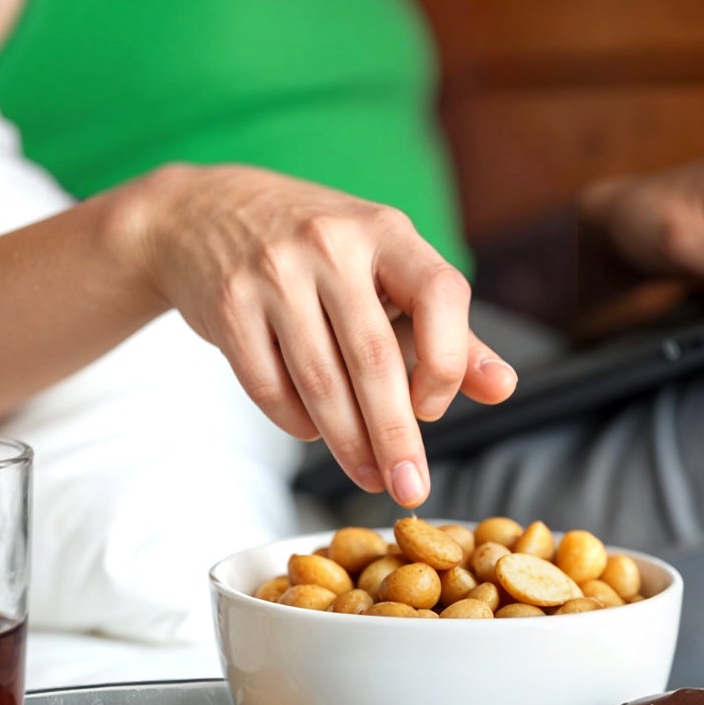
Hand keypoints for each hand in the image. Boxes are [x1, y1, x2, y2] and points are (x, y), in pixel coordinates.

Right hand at [122, 164, 517, 505]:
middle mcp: (331, 243)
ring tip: (369, 477)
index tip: (435, 409)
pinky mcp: (228, 304)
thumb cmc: (315, 253)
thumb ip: (444, 330)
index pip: (440, 294)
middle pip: (373, 357)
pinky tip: (313, 433)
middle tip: (410, 489)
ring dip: (348, 444)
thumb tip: (502, 387)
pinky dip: (297, 423)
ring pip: (320, 381)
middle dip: (396, 435)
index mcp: (385, 231)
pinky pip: (269, 386)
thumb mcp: (383, 269)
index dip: (448, 361)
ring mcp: (273, 271)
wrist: (201, 214)